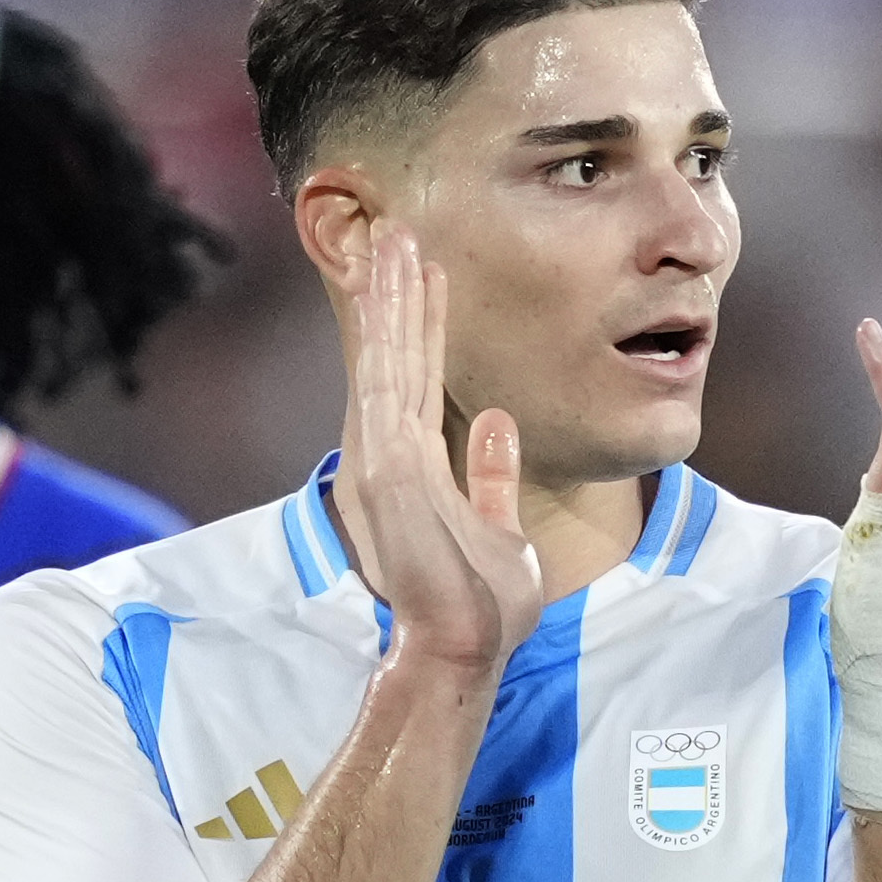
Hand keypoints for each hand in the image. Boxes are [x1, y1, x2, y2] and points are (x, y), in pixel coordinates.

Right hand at [334, 227, 541, 673]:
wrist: (461, 651)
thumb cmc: (478, 607)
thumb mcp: (500, 529)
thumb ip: (490, 474)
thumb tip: (497, 420)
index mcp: (409, 469)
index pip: (415, 381)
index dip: (419, 325)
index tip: (426, 273)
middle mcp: (385, 457)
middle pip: (392, 360)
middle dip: (395, 295)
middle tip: (397, 230)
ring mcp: (382, 461)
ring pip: (386, 360)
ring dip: (390, 297)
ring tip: (396, 238)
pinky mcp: (387, 470)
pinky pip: (391, 383)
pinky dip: (391, 333)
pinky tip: (395, 290)